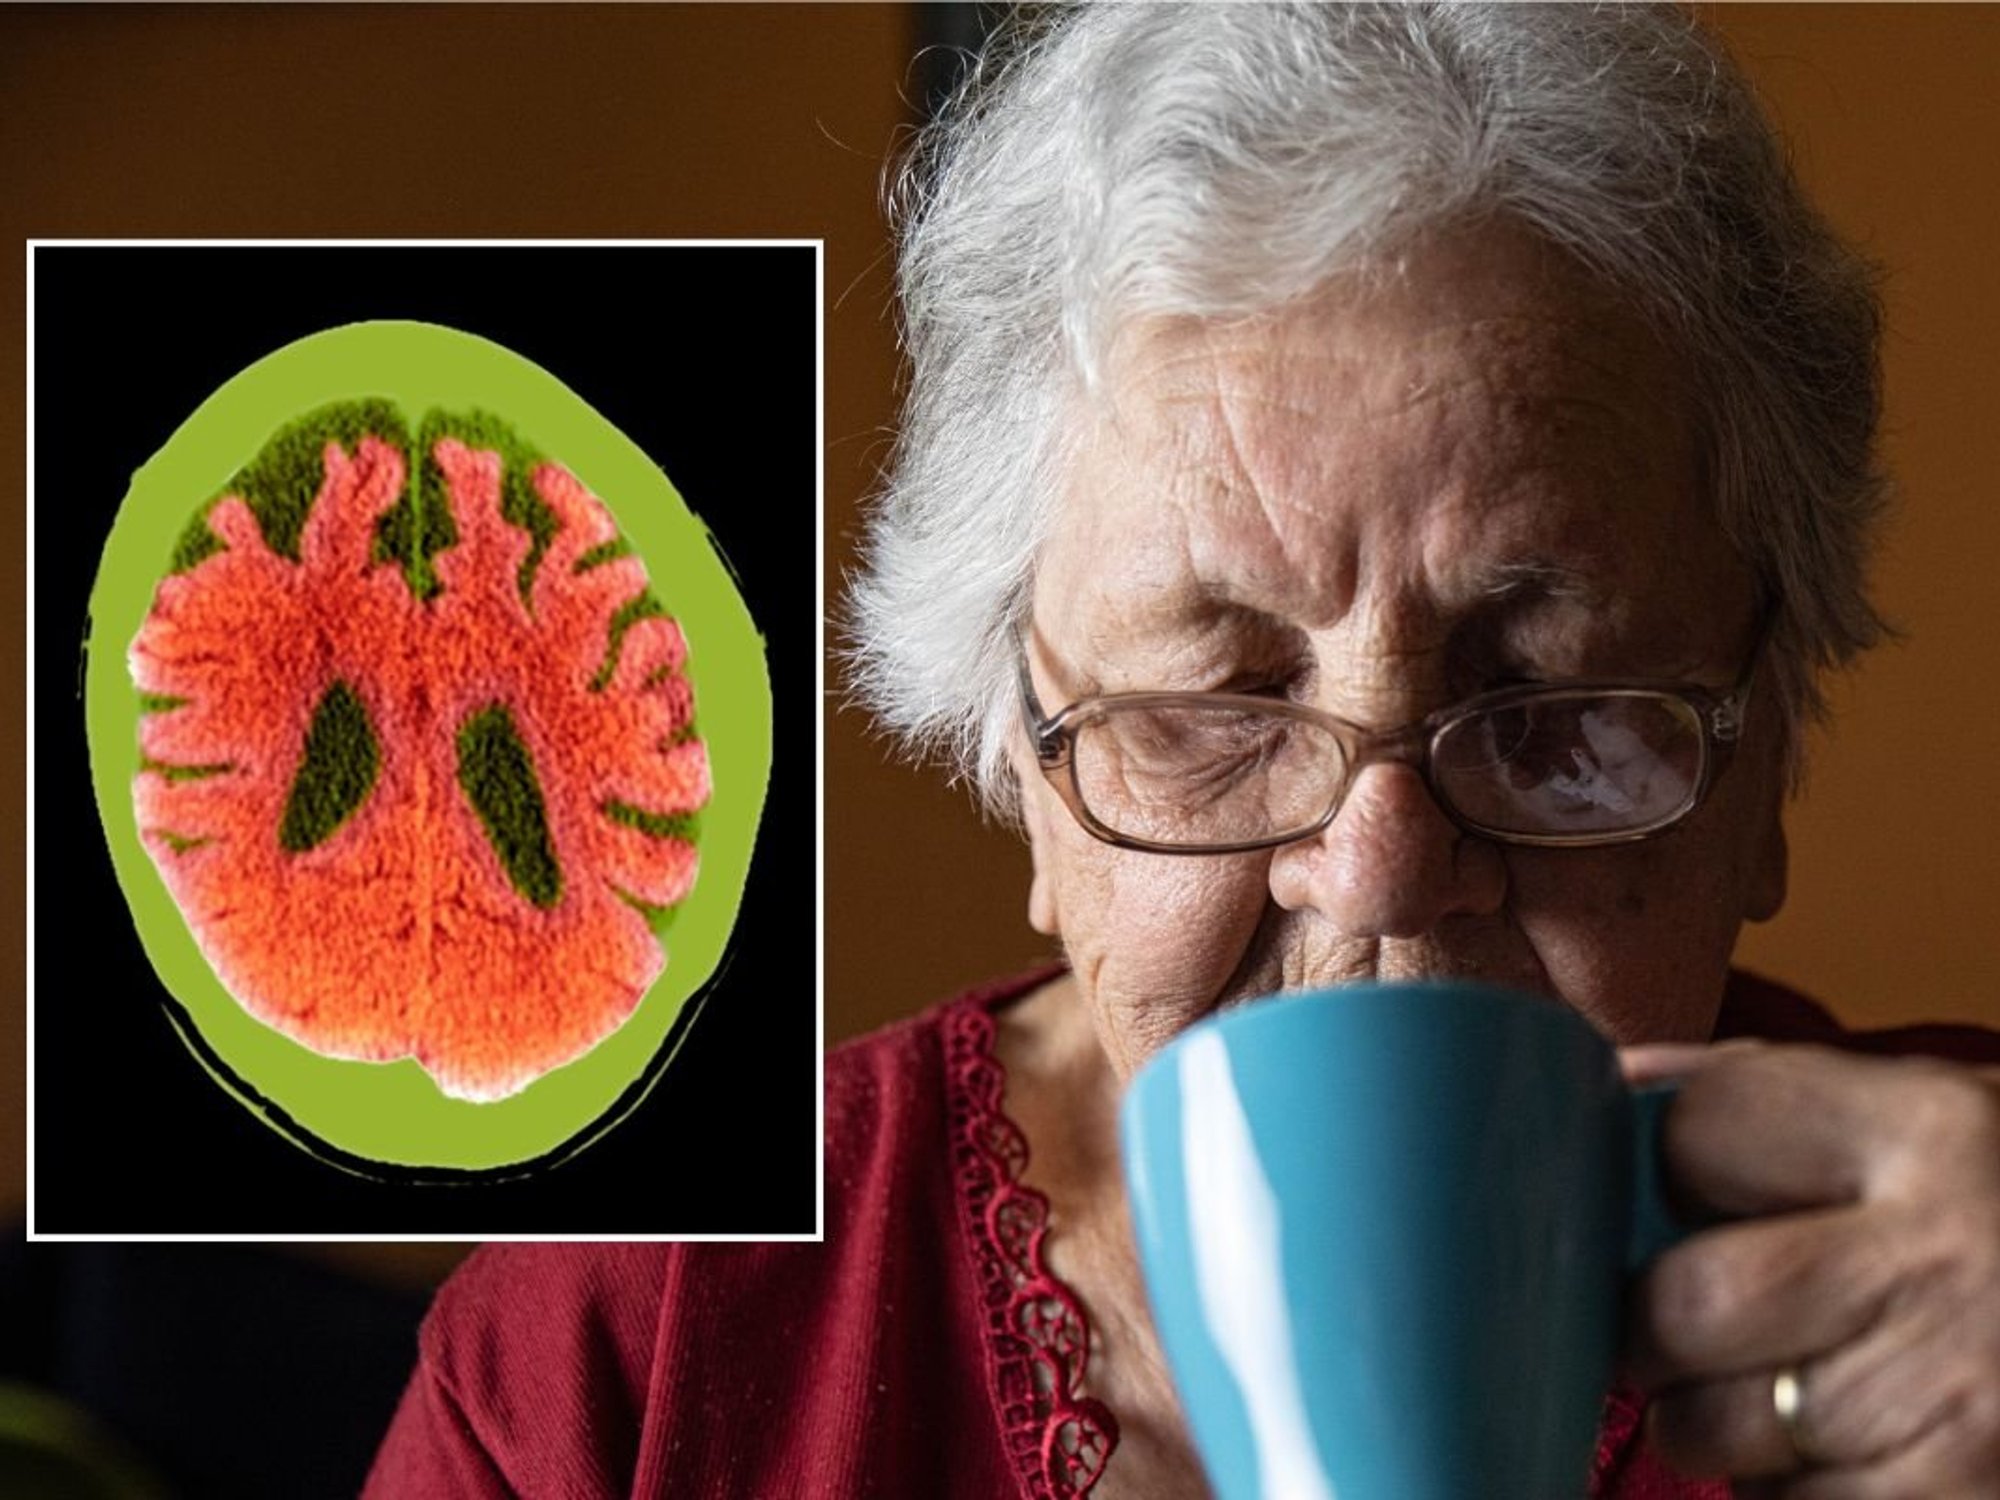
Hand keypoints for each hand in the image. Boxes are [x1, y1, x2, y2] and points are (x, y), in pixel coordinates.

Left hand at [1617, 1041, 1999, 1498]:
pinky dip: (1794, 1497)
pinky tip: (1860, 1454)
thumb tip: (1606, 1086)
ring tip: (1798, 1390)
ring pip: (1717, 1434)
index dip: (1670, 1166)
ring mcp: (1965, 1406)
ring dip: (1720, 1424)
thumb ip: (1770, 1095)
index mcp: (1933, 1131)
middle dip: (1658, 1327)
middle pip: (1683, 1304)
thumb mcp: (1937, 1121)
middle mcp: (1949, 1263)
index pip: (1694, 1130)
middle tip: (1690, 1326)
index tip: (1695, 1192)